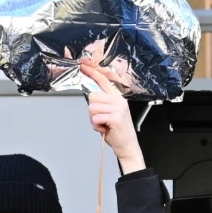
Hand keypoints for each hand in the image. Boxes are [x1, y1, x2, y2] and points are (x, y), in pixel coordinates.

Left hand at [80, 58, 145, 173]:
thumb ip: (103, 104)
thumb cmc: (118, 131)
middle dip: (92, 110)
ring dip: (94, 120)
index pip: (104, 80)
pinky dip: (97, 126)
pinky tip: (105, 129)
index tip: (84, 66)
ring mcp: (118, 108)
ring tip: (104, 125)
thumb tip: (92, 98)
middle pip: (93, 96)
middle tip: (100, 119)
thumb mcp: (111, 113)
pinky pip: (95, 118)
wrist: (127, 146)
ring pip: (92, 108)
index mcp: (118, 98)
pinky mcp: (115, 117)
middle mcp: (119, 101)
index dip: (93, 72)